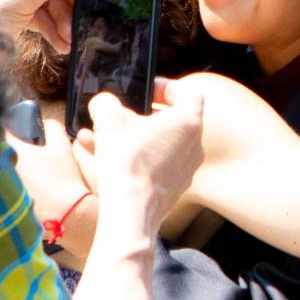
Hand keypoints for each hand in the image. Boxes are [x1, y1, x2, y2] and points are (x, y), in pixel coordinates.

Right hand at [71, 79, 204, 231]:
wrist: (130, 212)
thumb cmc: (126, 162)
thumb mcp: (109, 119)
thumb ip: (106, 102)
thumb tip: (104, 103)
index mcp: (188, 122)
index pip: (188, 93)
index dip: (166, 87)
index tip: (146, 90)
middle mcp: (195, 146)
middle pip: (172, 120)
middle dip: (143, 116)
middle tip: (122, 116)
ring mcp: (186, 169)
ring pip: (159, 145)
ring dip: (134, 138)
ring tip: (104, 139)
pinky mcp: (174, 188)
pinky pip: (156, 165)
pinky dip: (136, 159)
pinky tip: (108, 161)